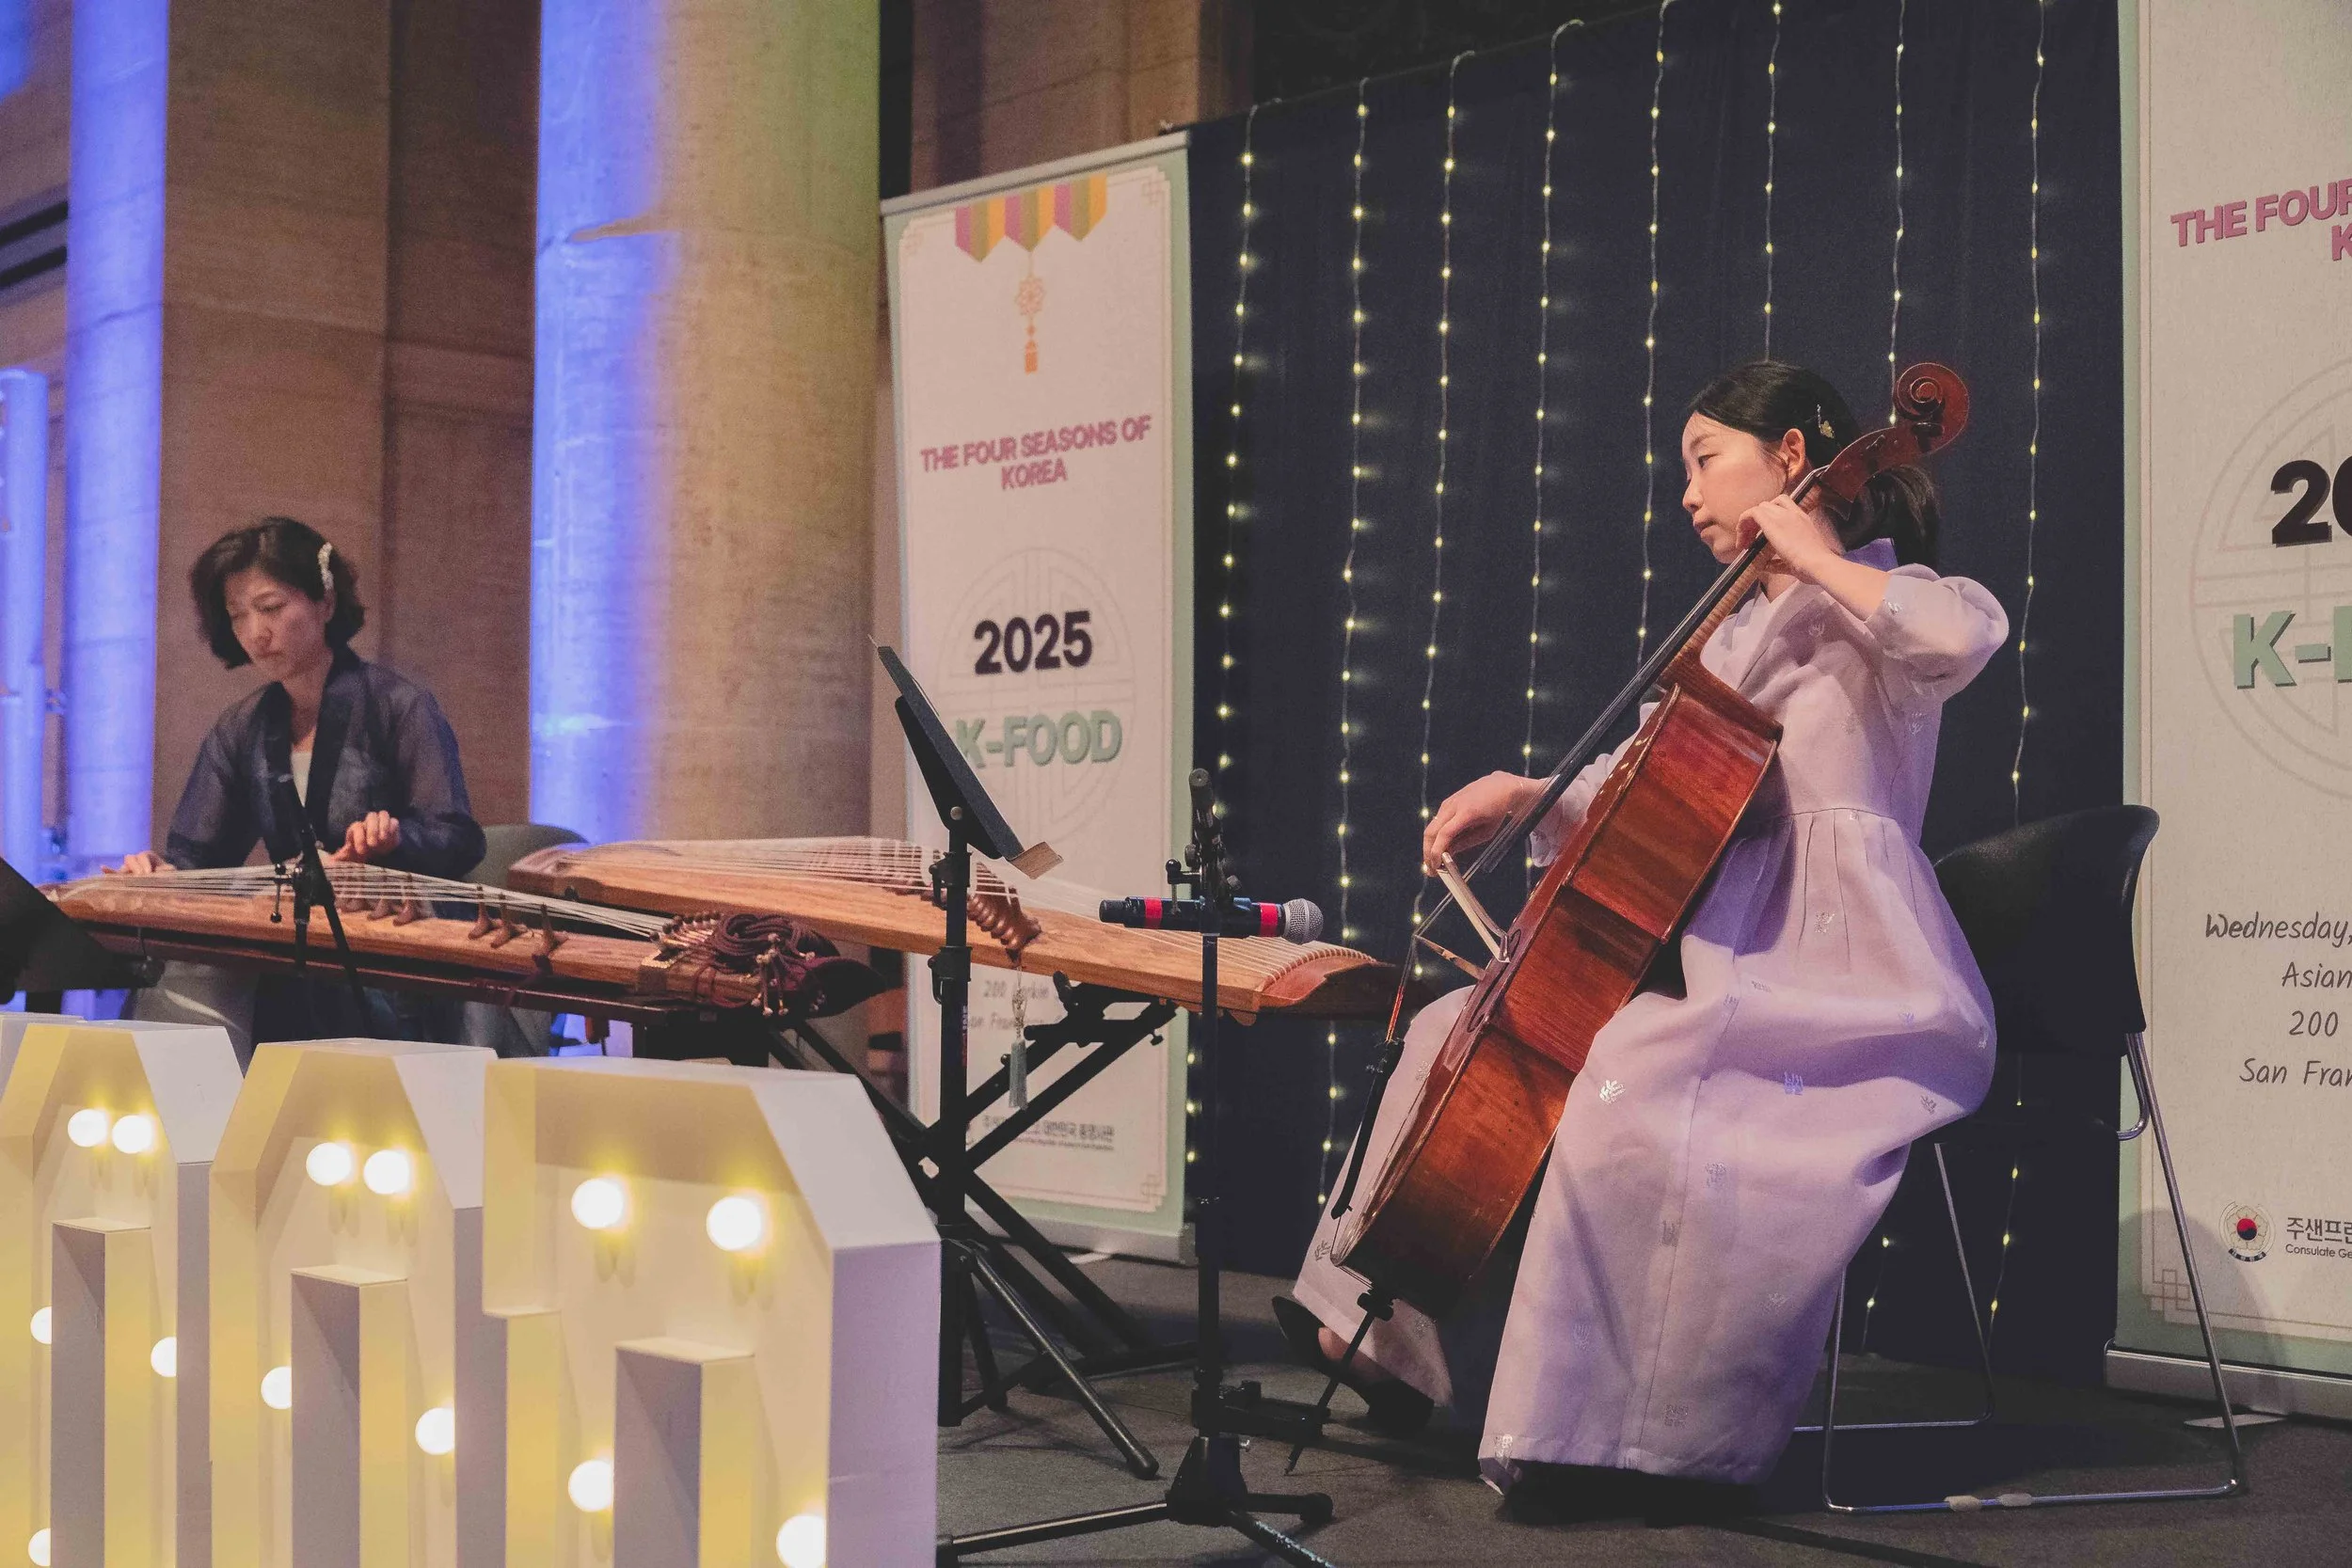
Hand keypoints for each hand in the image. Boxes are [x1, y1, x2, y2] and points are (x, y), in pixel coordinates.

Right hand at [106, 851, 170, 875]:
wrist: (164, 884)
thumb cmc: (167, 875)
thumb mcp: (170, 872)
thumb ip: (168, 870)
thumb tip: (166, 870)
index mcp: (148, 857)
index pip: (143, 855)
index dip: (144, 863)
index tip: (148, 872)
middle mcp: (136, 861)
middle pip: (130, 859)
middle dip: (135, 867)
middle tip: (141, 876)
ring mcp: (128, 869)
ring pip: (122, 867)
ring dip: (124, 872)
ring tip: (127, 878)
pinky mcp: (123, 878)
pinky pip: (115, 875)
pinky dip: (109, 872)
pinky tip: (103, 868)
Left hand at [328, 810, 401, 863]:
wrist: (373, 857)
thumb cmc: (357, 857)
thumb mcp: (347, 858)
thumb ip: (340, 858)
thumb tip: (331, 861)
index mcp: (356, 829)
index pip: (357, 827)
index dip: (359, 838)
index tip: (361, 851)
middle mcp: (368, 823)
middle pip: (371, 816)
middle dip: (372, 830)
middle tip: (373, 844)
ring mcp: (381, 824)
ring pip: (383, 814)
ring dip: (384, 826)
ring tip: (383, 840)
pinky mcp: (393, 828)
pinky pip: (395, 822)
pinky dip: (394, 830)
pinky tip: (391, 841)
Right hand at [1422, 772, 1543, 874]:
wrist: (1500, 786)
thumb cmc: (1497, 811)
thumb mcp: (1487, 832)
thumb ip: (1467, 842)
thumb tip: (1449, 853)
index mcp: (1467, 813)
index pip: (1444, 834)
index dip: (1437, 851)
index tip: (1436, 866)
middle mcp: (1453, 806)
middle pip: (1431, 831)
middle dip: (1428, 852)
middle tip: (1431, 869)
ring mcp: (1448, 803)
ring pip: (1431, 827)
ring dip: (1429, 845)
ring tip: (1434, 861)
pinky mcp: (1447, 802)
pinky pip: (1437, 822)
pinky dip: (1435, 836)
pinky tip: (1441, 847)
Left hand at [1735, 492, 1844, 581]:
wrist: (1818, 564)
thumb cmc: (1813, 566)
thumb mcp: (1794, 562)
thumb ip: (1778, 562)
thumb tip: (1765, 565)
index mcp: (1802, 520)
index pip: (1784, 506)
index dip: (1769, 516)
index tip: (1761, 536)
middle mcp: (1793, 514)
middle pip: (1769, 505)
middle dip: (1757, 521)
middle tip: (1751, 541)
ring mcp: (1783, 516)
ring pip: (1760, 508)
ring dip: (1749, 523)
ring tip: (1745, 543)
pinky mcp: (1772, 522)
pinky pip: (1752, 513)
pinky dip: (1743, 523)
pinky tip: (1742, 541)